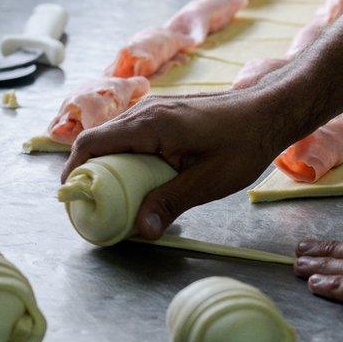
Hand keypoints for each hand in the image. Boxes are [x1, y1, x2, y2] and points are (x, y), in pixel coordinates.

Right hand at [61, 90, 283, 238]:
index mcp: (149, 125)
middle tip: (92, 201)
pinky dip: (126, 155)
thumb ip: (170, 203)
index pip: (93, 142)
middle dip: (89, 170)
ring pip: (115, 136)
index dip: (74, 167)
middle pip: (98, 139)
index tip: (71, 193)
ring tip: (114, 195)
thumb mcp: (208, 181)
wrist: (271, 111)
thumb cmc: (244, 143)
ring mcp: (156, 110)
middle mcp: (146, 112)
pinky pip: (132, 134)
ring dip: (109, 164)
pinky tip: (140, 178)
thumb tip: (142, 231)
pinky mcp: (166, 114)